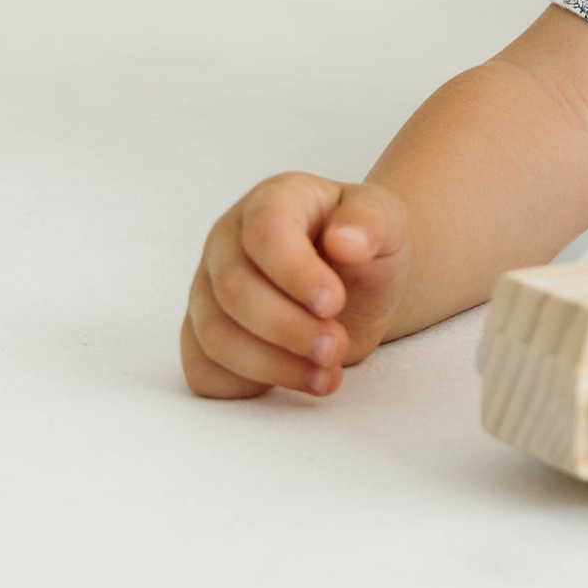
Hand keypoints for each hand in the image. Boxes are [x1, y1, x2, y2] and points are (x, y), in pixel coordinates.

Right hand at [181, 174, 412, 400]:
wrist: (356, 282)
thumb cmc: (363, 245)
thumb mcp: (386, 222)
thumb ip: (370, 223)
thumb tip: (346, 241)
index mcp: (270, 201)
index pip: (265, 232)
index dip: (295, 273)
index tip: (334, 303)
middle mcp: (227, 242)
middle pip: (234, 292)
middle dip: (289, 329)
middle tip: (336, 347)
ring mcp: (208, 290)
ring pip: (216, 337)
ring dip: (273, 366)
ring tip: (326, 375)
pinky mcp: (201, 336)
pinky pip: (204, 371)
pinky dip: (248, 386)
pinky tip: (294, 381)